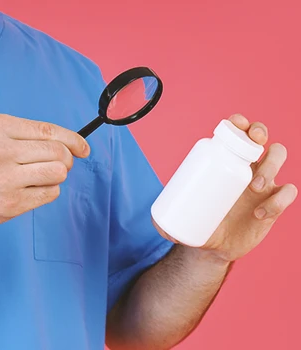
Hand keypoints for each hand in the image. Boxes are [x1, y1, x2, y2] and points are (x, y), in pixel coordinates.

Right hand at [0, 113, 88, 234]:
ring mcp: (6, 179)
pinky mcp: (11, 203)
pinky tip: (33, 188)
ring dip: (58, 175)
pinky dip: (49, 190)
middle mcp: (1, 150)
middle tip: (59, 163)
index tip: (83, 147)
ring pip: (59, 172)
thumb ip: (22, 134)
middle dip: (67, 159)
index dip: (74, 139)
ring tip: (43, 176)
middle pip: (58, 152)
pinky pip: (51, 193)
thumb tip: (65, 142)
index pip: (49, 131)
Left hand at [157, 114, 297, 262]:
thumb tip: (158, 226)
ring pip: (278, 156)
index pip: (235, 134)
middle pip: (261, 138)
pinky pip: (288, 192)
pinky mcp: (274, 204)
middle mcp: (246, 168)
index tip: (234, 123)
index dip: (239, 123)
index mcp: (224, 163)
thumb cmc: (199, 223)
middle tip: (252, 143)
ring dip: (271, 165)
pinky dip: (278, 200)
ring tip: (253, 186)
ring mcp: (263, 184)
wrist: (215, 246)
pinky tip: (259, 213)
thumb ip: (165, 220)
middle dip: (259, 131)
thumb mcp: (181, 218)